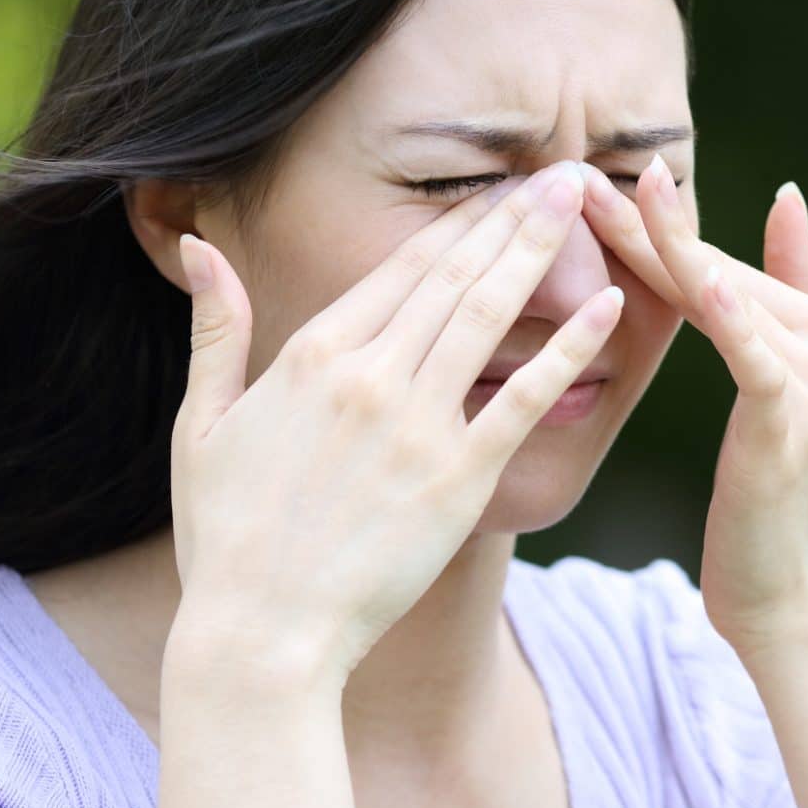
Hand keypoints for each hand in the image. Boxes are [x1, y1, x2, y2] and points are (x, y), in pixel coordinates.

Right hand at [169, 159, 620, 684]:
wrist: (260, 636)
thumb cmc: (227, 539)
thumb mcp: (201, 425)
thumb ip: (215, 329)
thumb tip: (200, 247)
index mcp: (311, 355)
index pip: (401, 266)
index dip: (458, 221)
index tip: (500, 186)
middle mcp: (368, 376)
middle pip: (454, 275)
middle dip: (513, 214)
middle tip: (566, 170)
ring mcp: (415, 425)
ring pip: (489, 315)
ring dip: (541, 251)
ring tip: (586, 200)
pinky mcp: (457, 480)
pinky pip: (523, 399)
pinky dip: (568, 347)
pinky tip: (607, 304)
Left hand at [577, 156, 807, 656]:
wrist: (786, 600)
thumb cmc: (765, 503)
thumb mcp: (769, 395)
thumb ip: (773, 300)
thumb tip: (789, 197)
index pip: (718, 265)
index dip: (656, 224)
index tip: (597, 178)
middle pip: (716, 274)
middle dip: (645, 228)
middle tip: (576, 180)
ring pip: (726, 303)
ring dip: (666, 251)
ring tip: (614, 202)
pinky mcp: (794, 422)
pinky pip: (754, 358)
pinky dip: (731, 317)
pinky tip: (701, 281)